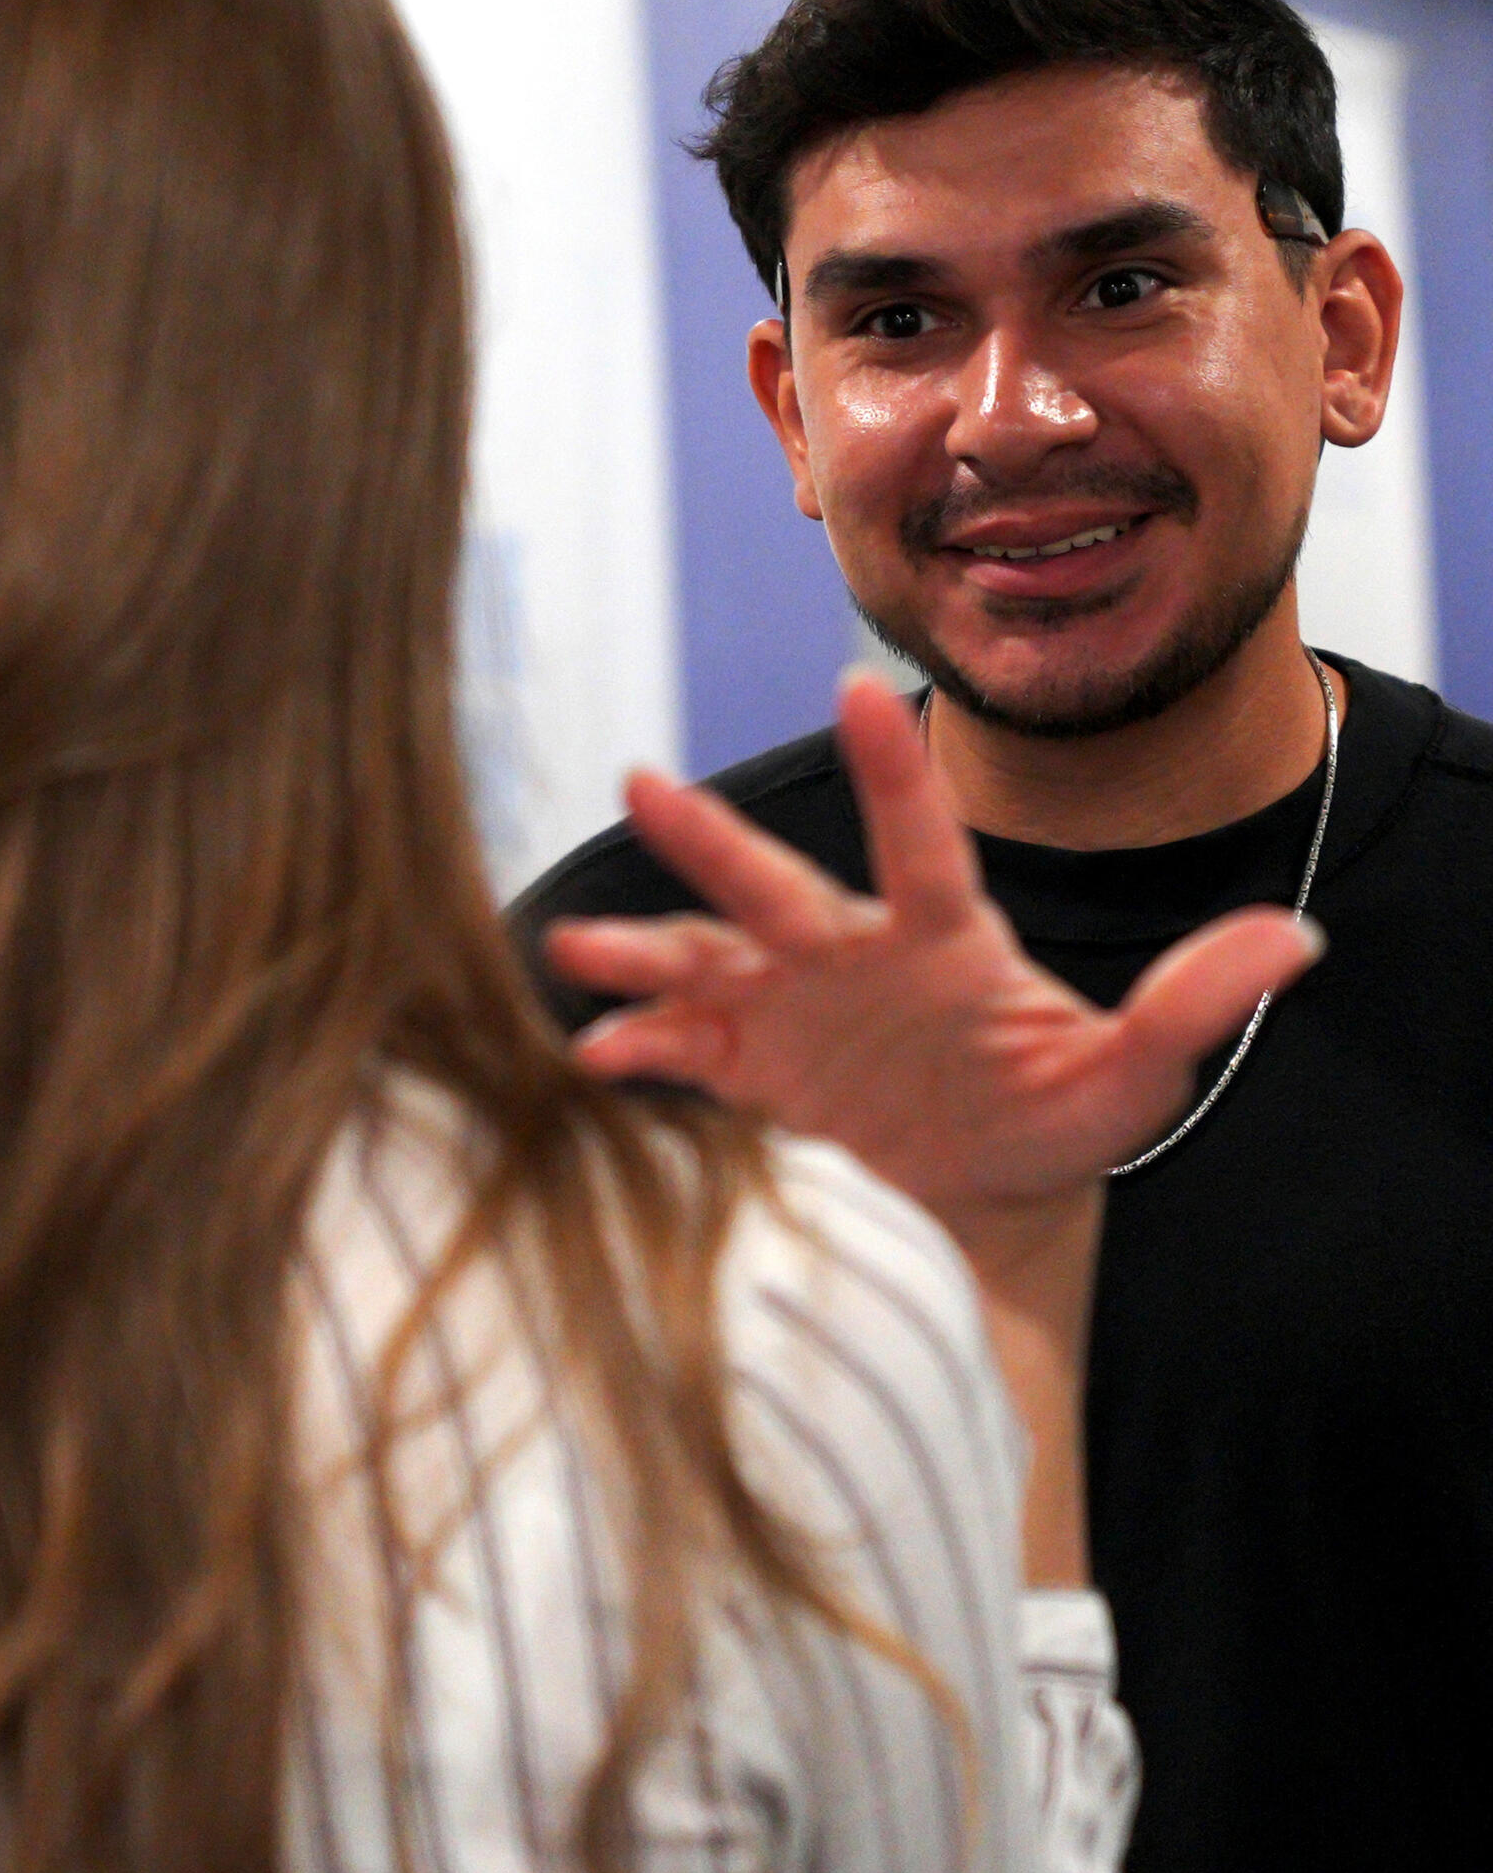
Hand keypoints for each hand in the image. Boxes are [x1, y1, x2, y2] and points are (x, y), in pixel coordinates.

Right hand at [541, 674, 1321, 1220]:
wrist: (994, 1182)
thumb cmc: (1067, 1112)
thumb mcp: (1140, 1070)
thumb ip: (1194, 1003)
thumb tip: (1294, 942)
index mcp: (945, 938)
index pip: (921, 844)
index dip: (892, 775)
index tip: (854, 689)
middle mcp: (855, 953)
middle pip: (780, 889)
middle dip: (711, 842)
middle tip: (644, 781)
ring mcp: (797, 1006)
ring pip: (710, 960)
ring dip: (645, 949)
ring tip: (577, 947)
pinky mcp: (757, 1066)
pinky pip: (689, 1049)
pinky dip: (643, 1047)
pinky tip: (595, 1053)